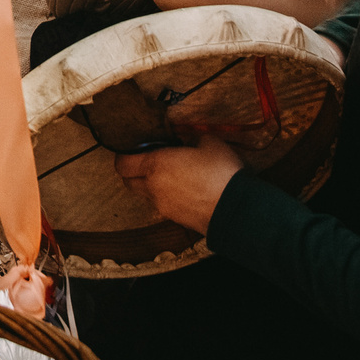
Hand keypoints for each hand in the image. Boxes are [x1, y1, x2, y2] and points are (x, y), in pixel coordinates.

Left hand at [115, 135, 243, 232]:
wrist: (236, 210)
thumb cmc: (221, 173)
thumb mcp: (209, 143)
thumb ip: (192, 140)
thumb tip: (190, 143)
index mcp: (155, 165)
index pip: (122, 164)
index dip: (124, 156)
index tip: (133, 150)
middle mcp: (154, 188)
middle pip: (129, 182)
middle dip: (133, 172)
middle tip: (148, 161)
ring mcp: (164, 207)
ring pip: (147, 195)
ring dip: (152, 186)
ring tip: (172, 175)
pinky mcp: (177, 220)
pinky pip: (164, 206)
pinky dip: (168, 198)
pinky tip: (187, 190)